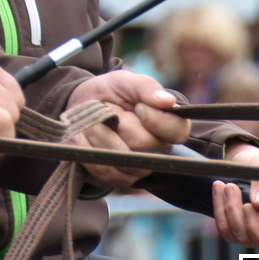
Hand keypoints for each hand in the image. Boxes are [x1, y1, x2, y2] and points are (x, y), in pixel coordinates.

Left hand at [64, 71, 191, 189]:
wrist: (82, 105)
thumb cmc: (111, 92)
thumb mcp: (126, 81)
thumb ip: (146, 87)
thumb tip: (168, 100)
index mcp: (167, 124)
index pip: (177, 132)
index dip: (156, 120)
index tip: (139, 107)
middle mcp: (157, 150)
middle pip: (143, 144)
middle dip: (119, 123)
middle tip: (107, 110)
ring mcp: (137, 167)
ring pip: (121, 158)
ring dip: (99, 135)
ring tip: (91, 121)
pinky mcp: (116, 177)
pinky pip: (104, 169)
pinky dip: (87, 150)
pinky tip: (81, 136)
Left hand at [212, 143, 258, 257]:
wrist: (243, 161)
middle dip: (254, 227)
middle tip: (247, 203)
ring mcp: (256, 234)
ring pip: (243, 238)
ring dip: (232, 212)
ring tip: (230, 186)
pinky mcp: (236, 231)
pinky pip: (225, 230)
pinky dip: (220, 209)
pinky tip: (220, 188)